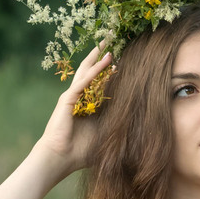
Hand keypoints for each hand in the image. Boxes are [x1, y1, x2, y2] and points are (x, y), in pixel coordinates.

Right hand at [36, 44, 112, 174]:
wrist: (60, 159)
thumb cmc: (80, 152)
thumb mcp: (106, 134)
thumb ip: (118, 126)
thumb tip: (140, 126)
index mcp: (87, 104)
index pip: (101, 82)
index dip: (111, 69)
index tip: (124, 57)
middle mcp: (79, 97)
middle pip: (91, 71)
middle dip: (101, 55)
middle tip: (112, 39)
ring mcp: (72, 96)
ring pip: (87, 71)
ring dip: (98, 56)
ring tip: (108, 41)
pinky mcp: (67, 100)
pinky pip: (84, 82)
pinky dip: (95, 71)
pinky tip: (106, 60)